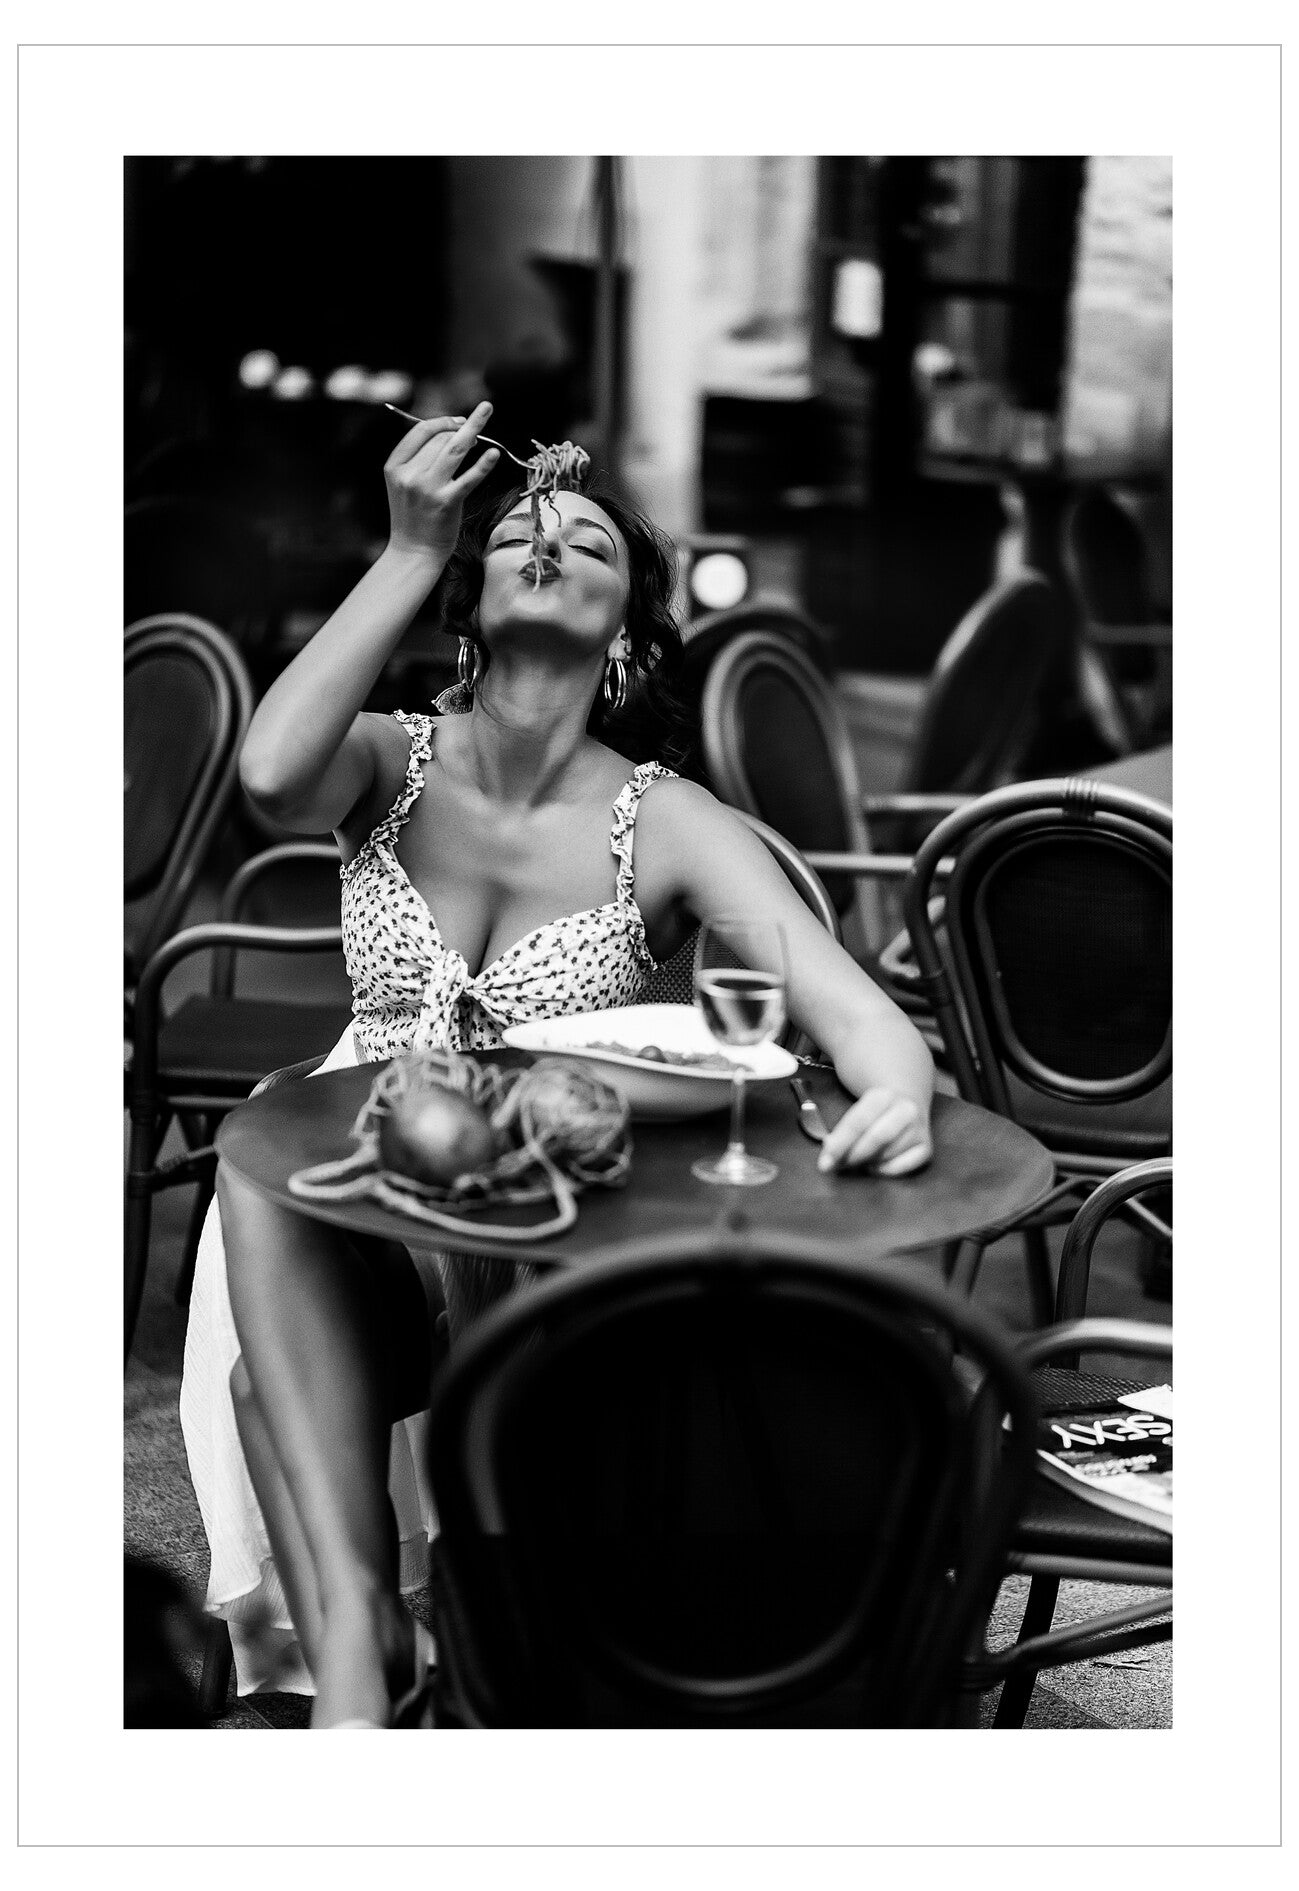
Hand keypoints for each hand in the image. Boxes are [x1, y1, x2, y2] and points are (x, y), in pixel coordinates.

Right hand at [383, 403, 499, 565]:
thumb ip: (419, 458)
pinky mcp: (447, 503)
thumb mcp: (404, 483)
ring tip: (486, 414)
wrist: (414, 552)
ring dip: (473, 430)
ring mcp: (428, 488)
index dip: (442, 421)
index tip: (459, 421)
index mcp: (395, 466)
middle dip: (460, 429)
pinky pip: (468, 478)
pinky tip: (494, 454)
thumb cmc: (414, 515)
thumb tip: (451, 430)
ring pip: (454, 449)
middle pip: (439, 438)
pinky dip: (483, 465)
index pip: (420, 431)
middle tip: (474, 430)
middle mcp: (409, 474)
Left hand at [816, 1088, 932, 1176]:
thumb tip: (829, 1153)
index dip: (839, 1145)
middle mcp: (905, 1109)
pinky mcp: (926, 1147)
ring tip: (855, 1163)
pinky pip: (903, 1166)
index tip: (824, 1163)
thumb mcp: (858, 1111)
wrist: (907, 1102)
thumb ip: (842, 1131)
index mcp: (882, 1096)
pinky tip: (875, 1166)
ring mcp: (919, 1128)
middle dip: (853, 1156)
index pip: (858, 1122)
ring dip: (868, 1163)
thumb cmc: (875, 1112)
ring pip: (889, 1154)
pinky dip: (885, 1171)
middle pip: (877, 1138)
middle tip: (838, 1167)